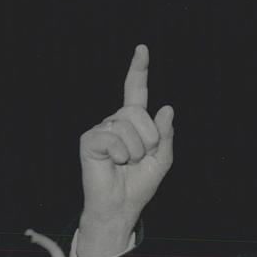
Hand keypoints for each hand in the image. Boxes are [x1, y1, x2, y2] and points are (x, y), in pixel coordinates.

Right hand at [78, 44, 173, 256]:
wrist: (122, 206)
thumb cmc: (139, 185)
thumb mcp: (162, 160)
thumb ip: (166, 136)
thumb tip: (167, 108)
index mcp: (134, 123)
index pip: (136, 91)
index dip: (138, 70)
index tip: (142, 49)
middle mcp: (116, 121)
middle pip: (138, 112)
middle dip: (148, 138)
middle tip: (140, 158)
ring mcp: (102, 129)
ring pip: (127, 126)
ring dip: (135, 150)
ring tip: (127, 164)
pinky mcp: (90, 140)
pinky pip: (113, 138)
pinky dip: (121, 154)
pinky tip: (115, 163)